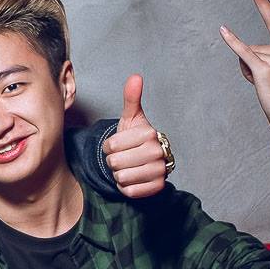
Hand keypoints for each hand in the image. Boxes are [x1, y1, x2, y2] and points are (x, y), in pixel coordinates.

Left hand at [102, 74, 167, 197]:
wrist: (146, 160)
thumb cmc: (135, 138)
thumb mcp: (131, 118)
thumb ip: (131, 98)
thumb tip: (135, 77)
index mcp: (150, 134)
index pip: (112, 145)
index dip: (109, 146)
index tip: (117, 145)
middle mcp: (158, 152)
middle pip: (116, 163)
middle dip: (113, 161)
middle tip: (123, 157)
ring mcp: (160, 170)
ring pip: (122, 178)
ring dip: (119, 174)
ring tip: (128, 167)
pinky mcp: (158, 187)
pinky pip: (130, 191)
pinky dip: (126, 187)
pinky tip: (133, 178)